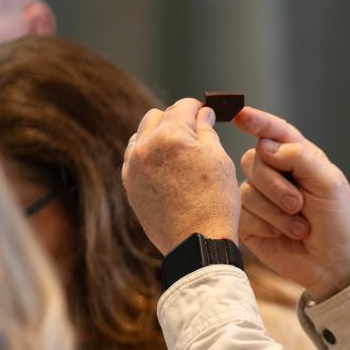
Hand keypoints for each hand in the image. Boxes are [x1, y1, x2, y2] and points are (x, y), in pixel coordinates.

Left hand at [122, 98, 239, 254]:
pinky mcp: (130, 186)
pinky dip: (149, 157)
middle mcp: (145, 146)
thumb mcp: (219, 160)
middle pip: (156, 116)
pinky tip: (166, 170)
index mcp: (171, 135)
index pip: (183, 106)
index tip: (205, 113)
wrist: (198, 243)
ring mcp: (133, 167)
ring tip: (179, 153)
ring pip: (141, 136)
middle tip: (194, 133)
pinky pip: (135, 159)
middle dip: (175, 119)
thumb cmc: (215, 202)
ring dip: (158, 136)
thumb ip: (207, 131)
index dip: (198, 107)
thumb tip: (202, 114)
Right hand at [236, 107, 349, 300]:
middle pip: (253, 160)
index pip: (275, 132)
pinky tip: (282, 236)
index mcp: (297, 158)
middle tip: (300, 204)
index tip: (241, 115)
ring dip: (276, 212)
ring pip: (246, 190)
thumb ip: (300, 158)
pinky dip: (266, 226)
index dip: (257, 121)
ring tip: (300, 227)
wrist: (333, 264)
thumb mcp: (328, 183)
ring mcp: (260, 198)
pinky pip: (242, 214)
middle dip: (276, 185)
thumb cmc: (338, 221)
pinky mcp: (249, 222)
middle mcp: (275, 173)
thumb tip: (264, 145)